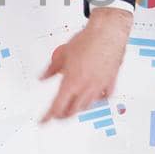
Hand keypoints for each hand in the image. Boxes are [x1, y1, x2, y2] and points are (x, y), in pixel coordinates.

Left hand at [39, 6, 132, 121]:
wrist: (108, 32)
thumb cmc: (88, 40)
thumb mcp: (62, 53)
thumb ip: (51, 69)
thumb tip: (44, 77)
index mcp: (72, 82)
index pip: (57, 106)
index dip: (48, 116)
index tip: (44, 121)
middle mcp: (86, 87)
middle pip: (72, 111)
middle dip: (62, 115)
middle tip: (56, 114)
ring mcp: (100, 86)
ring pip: (87, 106)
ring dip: (77, 109)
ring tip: (72, 107)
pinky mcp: (110, 81)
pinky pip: (104, 97)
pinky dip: (96, 100)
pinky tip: (94, 98)